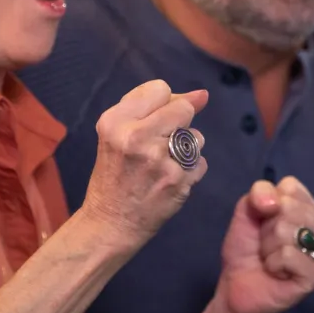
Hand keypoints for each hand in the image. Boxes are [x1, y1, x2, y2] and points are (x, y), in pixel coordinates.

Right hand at [77, 80, 209, 251]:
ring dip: (187, 149)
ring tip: (164, 164)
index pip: (160, 89)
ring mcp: (159, 159)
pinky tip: (170, 180)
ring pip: (197, 137)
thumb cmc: (114, 175)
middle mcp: (136, 136)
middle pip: (184, 109)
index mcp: (115, 121)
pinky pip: (201, 162)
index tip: (153, 123)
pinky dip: (190, 171)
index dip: (162, 105)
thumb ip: (153, 108)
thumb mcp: (116, 134)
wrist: (110, 223)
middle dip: (178, 124)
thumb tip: (203, 95)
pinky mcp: (178, 180)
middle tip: (160, 145)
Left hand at [212, 177, 313, 312]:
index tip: (264, 221)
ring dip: (269, 248)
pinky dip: (273, 264)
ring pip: (288, 232)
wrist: (237, 285)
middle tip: (267, 245)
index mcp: (311, 208)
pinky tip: (278, 272)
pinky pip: (288, 256)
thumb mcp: (247, 211)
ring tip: (272, 259)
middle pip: (289, 209)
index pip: (291, 187)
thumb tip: (274, 202)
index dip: (268, 203)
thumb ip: (259, 193)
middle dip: (267, 229)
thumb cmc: (247, 248)